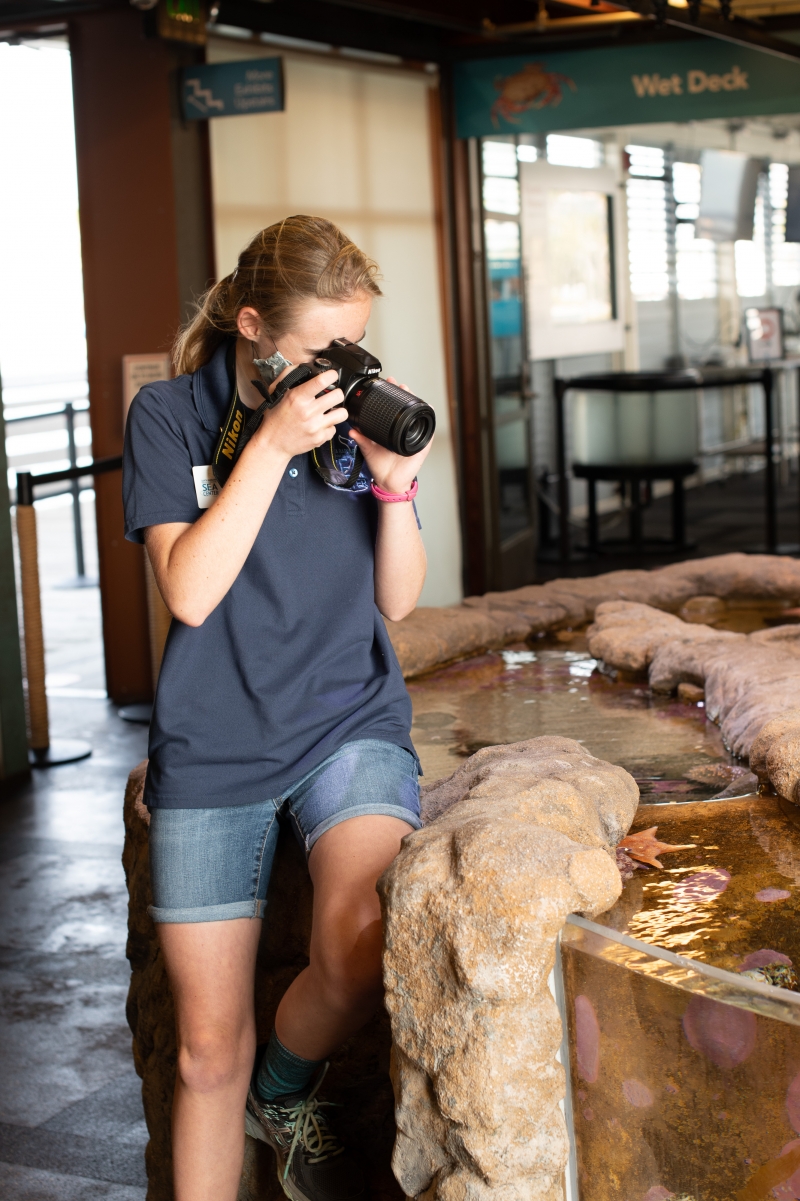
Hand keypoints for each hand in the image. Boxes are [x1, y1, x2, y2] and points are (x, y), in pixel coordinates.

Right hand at [250, 367, 347, 462]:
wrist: (273, 444)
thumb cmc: (274, 418)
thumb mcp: (275, 393)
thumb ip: (288, 375)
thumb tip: (303, 366)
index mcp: (297, 398)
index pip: (321, 381)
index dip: (331, 375)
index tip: (332, 375)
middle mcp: (308, 412)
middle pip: (338, 396)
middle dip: (336, 393)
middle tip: (331, 395)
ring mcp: (316, 427)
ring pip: (342, 413)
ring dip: (337, 410)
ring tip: (329, 410)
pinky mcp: (320, 438)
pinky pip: (334, 428)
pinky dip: (329, 426)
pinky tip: (320, 424)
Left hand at [349, 378, 432, 492]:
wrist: (388, 482)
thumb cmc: (380, 467)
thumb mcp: (368, 449)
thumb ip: (361, 438)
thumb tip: (351, 429)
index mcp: (392, 429)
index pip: (394, 408)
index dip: (392, 395)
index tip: (389, 383)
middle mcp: (404, 431)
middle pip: (408, 408)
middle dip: (405, 394)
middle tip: (400, 384)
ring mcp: (414, 437)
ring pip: (418, 416)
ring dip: (417, 403)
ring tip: (412, 393)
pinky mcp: (421, 446)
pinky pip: (429, 432)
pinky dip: (429, 422)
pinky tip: (428, 410)